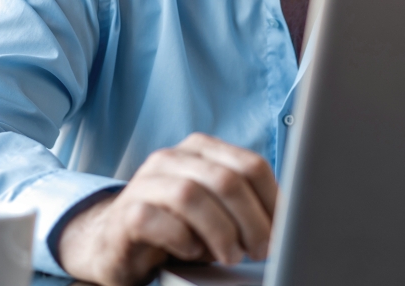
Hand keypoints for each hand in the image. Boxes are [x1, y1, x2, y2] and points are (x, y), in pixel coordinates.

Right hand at [57, 133, 278, 285]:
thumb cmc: (178, 225)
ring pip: (191, 196)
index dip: (272, 200)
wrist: (115, 241)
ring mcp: (145, 182)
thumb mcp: (216, 208)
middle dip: (251, 220)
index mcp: (201, 149)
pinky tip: (192, 252)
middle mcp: (172, 158)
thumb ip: (244, 203)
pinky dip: (182, 240)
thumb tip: (289, 218)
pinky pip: (157, 221)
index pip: (250, 165)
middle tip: (262, 250)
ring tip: (231, 256)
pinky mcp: (126, 213)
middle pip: (225, 180)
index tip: (284, 229)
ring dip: (220, 231)